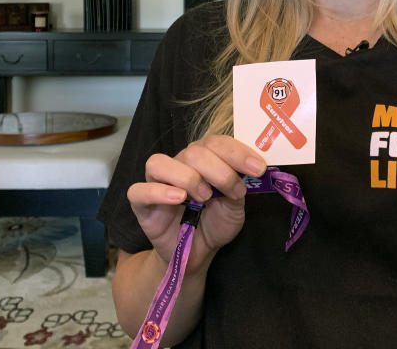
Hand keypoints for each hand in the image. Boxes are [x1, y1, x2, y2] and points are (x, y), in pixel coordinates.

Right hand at [126, 135, 266, 274]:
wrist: (197, 253)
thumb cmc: (215, 223)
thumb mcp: (235, 204)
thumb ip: (240, 184)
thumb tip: (253, 168)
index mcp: (203, 158)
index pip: (216, 142)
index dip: (238, 152)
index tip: (258, 168)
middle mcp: (179, 163)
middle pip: (193, 151)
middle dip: (220, 170)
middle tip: (234, 191)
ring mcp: (158, 182)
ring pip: (159, 162)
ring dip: (187, 177)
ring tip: (204, 197)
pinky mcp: (141, 204)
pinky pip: (139, 190)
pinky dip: (158, 192)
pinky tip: (179, 199)